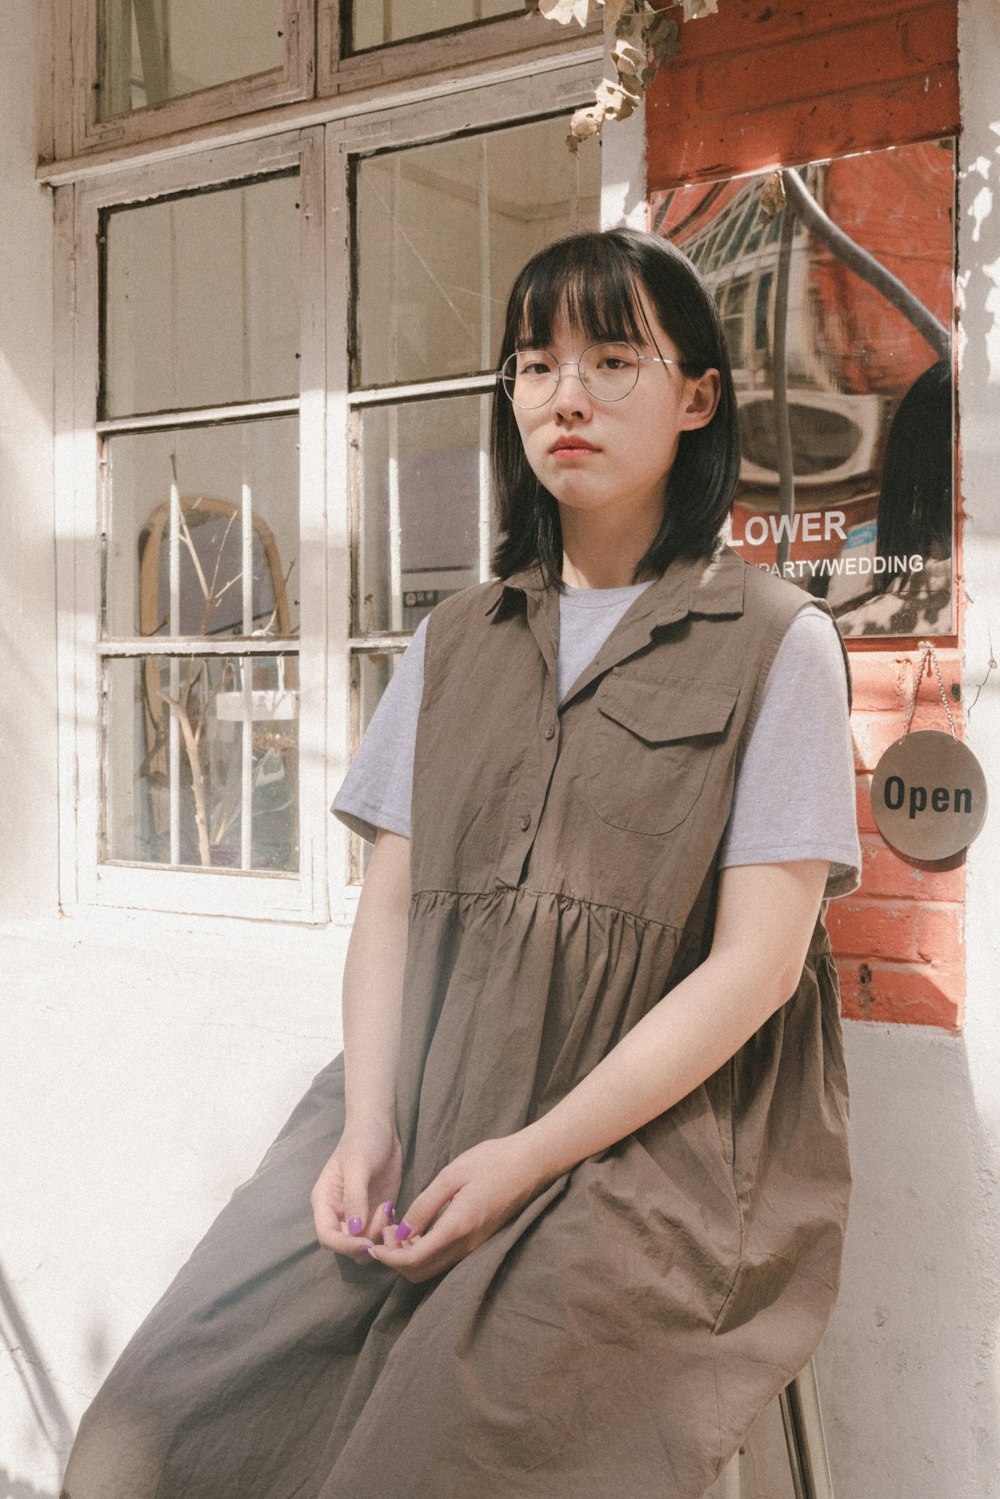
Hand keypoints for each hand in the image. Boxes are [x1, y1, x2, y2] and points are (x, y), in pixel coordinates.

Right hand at [311, 1117, 401, 1259]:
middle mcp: (340, 1213)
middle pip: (346, 1246)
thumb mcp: (358, 1165)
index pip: (327, 1237)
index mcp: (325, 1202)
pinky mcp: (377, 1213)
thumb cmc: (362, 1141)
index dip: (345, 1246)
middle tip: (384, 1219)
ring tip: (388, 1208)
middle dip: (365, 1242)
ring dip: (379, 1236)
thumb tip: (354, 1230)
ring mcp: (360, 1215)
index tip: (367, 1244)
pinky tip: (393, 1210)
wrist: (380, 1127)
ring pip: (365, 1244)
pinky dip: (389, 1231)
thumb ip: (355, 1197)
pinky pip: (381, 1235)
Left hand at [369, 1134, 543, 1283]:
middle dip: (396, 1259)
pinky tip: (418, 1229)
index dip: (389, 1258)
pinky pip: (445, 1258)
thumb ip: (425, 1205)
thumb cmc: (492, 1161)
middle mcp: (466, 1245)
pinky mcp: (479, 1241)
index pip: (414, 1260)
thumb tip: (401, 1232)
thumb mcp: (453, 1174)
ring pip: (433, 1268)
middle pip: (420, 1272)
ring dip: (410, 1256)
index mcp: (458, 1227)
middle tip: (386, 1231)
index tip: (373, 1245)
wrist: (531, 1163)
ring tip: (398, 1228)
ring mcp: (475, 1246)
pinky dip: (425, 1251)